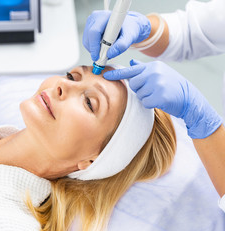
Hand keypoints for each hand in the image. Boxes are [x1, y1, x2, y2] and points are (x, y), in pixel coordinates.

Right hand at [83, 10, 150, 60]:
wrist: (128, 26)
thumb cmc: (128, 29)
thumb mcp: (130, 37)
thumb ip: (122, 45)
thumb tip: (110, 54)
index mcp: (105, 16)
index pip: (94, 32)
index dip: (94, 46)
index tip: (97, 56)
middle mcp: (96, 17)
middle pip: (89, 37)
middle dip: (94, 50)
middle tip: (102, 57)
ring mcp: (91, 22)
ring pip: (86, 40)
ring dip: (94, 49)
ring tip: (105, 50)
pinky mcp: (89, 27)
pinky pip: (87, 41)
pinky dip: (93, 47)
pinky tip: (102, 47)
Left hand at [103, 60, 222, 138]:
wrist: (189, 98)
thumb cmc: (172, 85)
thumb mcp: (159, 72)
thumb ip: (143, 68)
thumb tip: (131, 62)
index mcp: (153, 67)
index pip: (130, 71)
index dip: (116, 74)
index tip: (105, 75)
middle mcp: (154, 73)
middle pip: (133, 84)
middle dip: (140, 89)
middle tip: (153, 89)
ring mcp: (157, 84)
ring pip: (139, 94)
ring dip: (146, 97)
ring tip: (158, 94)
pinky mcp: (160, 96)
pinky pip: (145, 102)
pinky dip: (151, 104)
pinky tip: (160, 100)